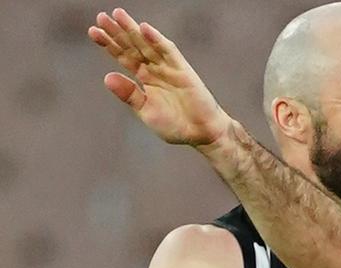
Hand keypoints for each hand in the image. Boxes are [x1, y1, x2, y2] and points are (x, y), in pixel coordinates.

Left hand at [88, 8, 228, 146]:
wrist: (202, 134)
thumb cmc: (176, 125)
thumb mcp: (147, 111)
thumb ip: (129, 95)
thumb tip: (107, 77)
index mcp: (146, 79)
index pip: (124, 57)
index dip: (109, 44)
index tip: (93, 32)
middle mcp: (156, 69)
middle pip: (134, 46)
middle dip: (118, 32)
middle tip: (101, 17)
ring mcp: (170, 68)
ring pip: (148, 45)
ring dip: (134, 30)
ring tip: (118, 15)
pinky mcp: (183, 70)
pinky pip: (168, 51)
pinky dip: (157, 40)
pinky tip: (144, 28)